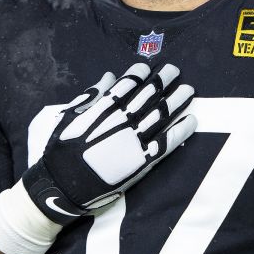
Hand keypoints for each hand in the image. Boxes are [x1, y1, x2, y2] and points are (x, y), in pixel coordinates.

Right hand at [22, 62, 197, 224]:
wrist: (64, 185)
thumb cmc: (61, 149)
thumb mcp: (69, 116)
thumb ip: (91, 95)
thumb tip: (109, 76)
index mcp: (104, 108)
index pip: (127, 84)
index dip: (139, 74)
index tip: (148, 67)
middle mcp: (123, 120)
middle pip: (149, 95)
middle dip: (163, 80)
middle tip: (174, 70)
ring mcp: (135, 140)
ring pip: (162, 115)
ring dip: (177, 100)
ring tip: (189, 89)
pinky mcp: (143, 161)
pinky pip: (168, 142)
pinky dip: (181, 130)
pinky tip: (192, 120)